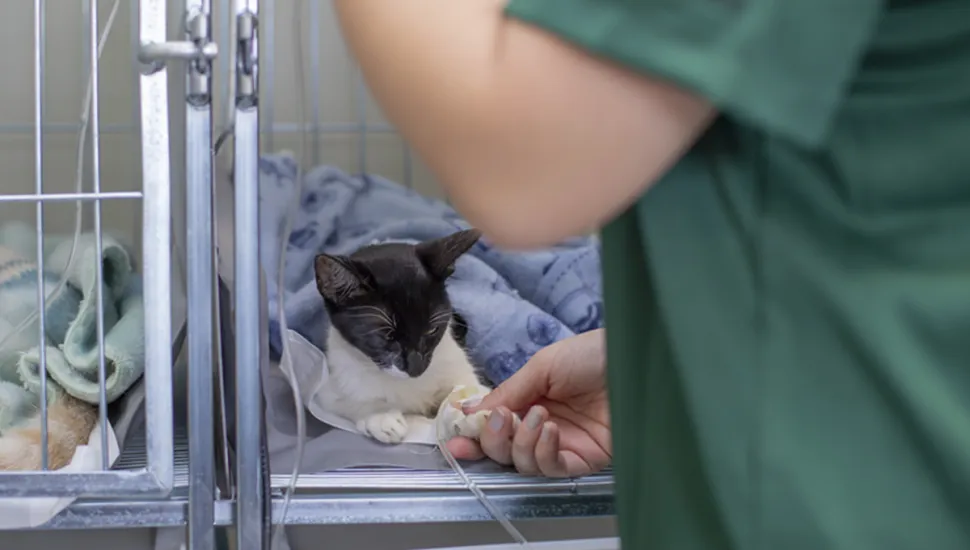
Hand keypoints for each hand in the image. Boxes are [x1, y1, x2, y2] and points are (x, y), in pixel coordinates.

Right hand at [446, 329, 610, 476]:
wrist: (633, 361)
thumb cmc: (591, 355)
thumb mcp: (541, 366)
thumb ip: (507, 392)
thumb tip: (469, 411)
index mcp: (529, 401)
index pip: (494, 426)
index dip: (472, 436)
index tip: (454, 441)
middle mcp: (542, 425)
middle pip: (502, 450)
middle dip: (493, 439)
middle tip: (500, 420)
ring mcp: (562, 444)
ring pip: (523, 463)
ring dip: (521, 443)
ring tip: (538, 417)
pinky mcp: (584, 459)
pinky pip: (552, 468)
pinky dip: (543, 452)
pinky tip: (550, 429)